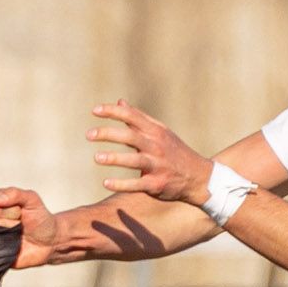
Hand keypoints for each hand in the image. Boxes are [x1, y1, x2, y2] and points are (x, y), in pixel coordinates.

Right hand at [0, 186, 58, 268]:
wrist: (48, 242)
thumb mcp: (32, 200)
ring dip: (10, 234)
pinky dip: (5, 246)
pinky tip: (14, 243)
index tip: (22, 211)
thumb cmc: (39, 219)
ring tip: (18, 233)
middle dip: (12, 221)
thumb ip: (15, 194)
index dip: (11, 208)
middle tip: (21, 223)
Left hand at [87, 100, 212, 203]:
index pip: (132, 117)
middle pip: (130, 137)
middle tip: (88, 135)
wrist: (198, 177)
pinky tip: (106, 182)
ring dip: (115, 158)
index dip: (112, 112)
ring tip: (96, 157)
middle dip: (108, 134)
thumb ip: (139, 118)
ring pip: (134, 160)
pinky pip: (137, 184)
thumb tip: (119, 102)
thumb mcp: (160, 132)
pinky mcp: (157, 184)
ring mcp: (157, 165)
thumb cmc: (175, 152)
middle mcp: (156, 146)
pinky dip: (121, 184)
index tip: (94, 111)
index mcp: (155, 131)